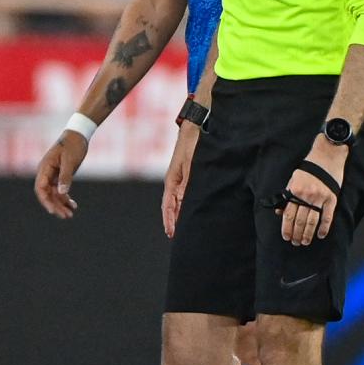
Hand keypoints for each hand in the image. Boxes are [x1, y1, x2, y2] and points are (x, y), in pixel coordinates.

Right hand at [34, 128, 89, 218]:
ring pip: (54, 194)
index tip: (53, 211)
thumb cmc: (73, 145)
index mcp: (45, 168)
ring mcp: (52, 175)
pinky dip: (65, 198)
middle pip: (47, 194)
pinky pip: (60, 190)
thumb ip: (66, 176)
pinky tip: (73, 205)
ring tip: (70, 215)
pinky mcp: (60, 176)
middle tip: (66, 216)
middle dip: (55, 206)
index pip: (41, 188)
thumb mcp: (70, 161)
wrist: (78, 135)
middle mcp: (46, 173)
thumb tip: (62, 192)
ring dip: (61, 204)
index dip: (45, 201)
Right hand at [162, 120, 199, 238]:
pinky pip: (184, 194)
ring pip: (178, 201)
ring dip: (179, 214)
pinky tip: (188, 211)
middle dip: (173, 221)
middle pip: (172, 206)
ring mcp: (181, 180)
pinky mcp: (188, 176)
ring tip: (181, 228)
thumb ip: (188, 182)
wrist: (195, 129)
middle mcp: (175, 182)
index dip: (169, 219)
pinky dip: (185, 205)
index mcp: (172, 181)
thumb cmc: (192, 144)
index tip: (171, 232)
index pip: (168, 205)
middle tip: (175, 235)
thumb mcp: (191, 164)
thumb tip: (184, 199)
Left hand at [277, 137, 346, 246]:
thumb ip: (287, 196)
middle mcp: (306, 195)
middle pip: (300, 220)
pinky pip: (327, 216)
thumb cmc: (309, 168)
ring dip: (308, 234)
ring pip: (312, 221)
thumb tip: (279, 212)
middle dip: (296, 234)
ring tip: (305, 242)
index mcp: (295, 191)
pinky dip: (324, 227)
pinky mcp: (331, 198)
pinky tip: (320, 235)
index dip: (286, 228)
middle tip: (296, 242)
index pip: (288, 215)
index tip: (286, 237)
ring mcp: (320, 197)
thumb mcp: (293, 179)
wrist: (327, 155)